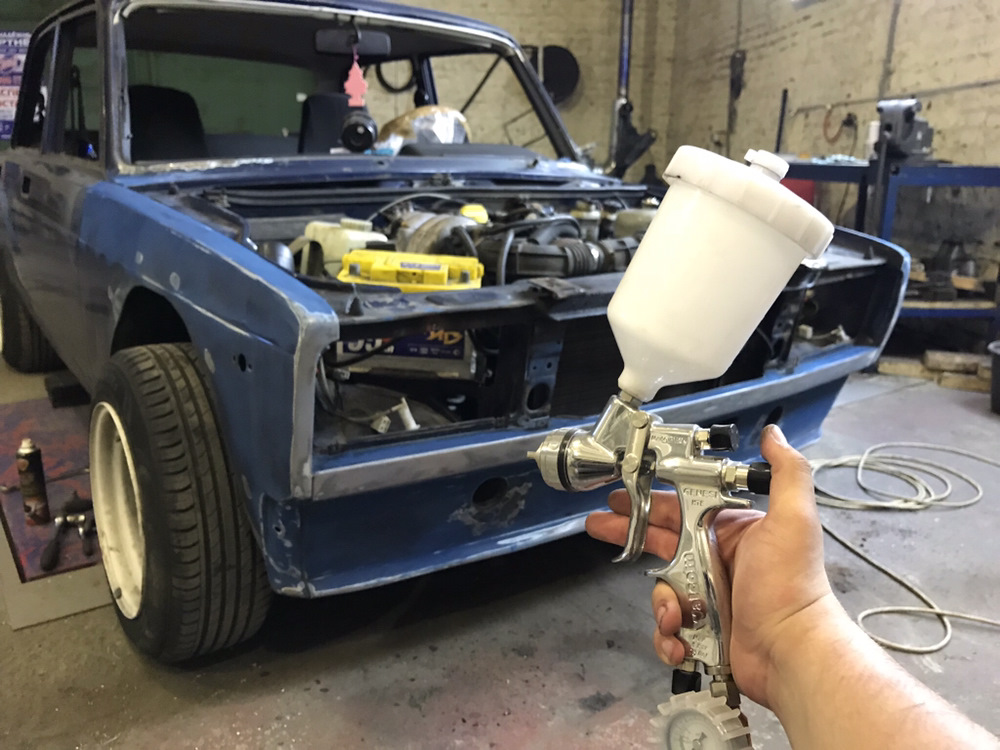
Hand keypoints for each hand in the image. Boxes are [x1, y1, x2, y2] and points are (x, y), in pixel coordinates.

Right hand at [585, 424, 843, 707]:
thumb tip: (773, 433)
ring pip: (660, 589)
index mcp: (731, 530)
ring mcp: (707, 595)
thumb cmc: (790, 585)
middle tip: (598, 525)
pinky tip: (680, 641)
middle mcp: (716, 559)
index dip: (650, 501)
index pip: (680, 507)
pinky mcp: (701, 628)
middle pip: (659, 542)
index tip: (623, 495)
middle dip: (628, 535)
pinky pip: (668, 627)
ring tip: (674, 615)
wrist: (792, 650)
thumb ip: (785, 472)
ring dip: (661, 604)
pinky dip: (668, 637)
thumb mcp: (793, 520)